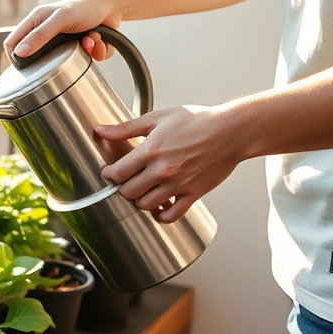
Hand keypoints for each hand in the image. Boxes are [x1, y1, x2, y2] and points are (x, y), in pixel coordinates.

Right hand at [4, 0, 122, 62]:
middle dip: (55, 57)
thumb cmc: (86, 7)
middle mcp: (47, 32)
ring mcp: (62, 41)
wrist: (113, 7)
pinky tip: (97, 41)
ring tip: (88, 40)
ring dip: (81, 52)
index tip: (22, 68)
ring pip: (64, 61)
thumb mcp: (60, 19)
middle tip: (65, 51)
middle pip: (38, 56)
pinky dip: (94, 52)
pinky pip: (83, 59)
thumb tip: (20, 52)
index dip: (14, 56)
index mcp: (36, 21)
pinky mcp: (78, 47)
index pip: (13, 42)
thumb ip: (40, 35)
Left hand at [94, 105, 245, 222]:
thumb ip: (127, 127)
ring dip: (140, 200)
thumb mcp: (158, 118)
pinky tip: (160, 207)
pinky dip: (162, 216)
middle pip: (128, 192)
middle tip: (126, 181)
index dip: (109, 174)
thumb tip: (101, 130)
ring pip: (146, 205)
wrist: (231, 131)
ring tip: (143, 190)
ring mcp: (178, 184)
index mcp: (151, 151)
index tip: (110, 172)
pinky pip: (172, 215)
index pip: (118, 173)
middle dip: (122, 187)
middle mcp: (163, 170)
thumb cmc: (197, 121)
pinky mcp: (193, 194)